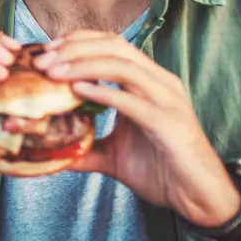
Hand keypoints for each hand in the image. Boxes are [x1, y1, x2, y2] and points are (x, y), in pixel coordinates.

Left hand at [35, 32, 240, 227]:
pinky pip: (132, 100)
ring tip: (53, 73)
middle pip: (114, 46)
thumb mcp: (112, 155)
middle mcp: (159, 83)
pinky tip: (78, 91)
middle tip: (41, 62)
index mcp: (147, 82)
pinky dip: (103, 91)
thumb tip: (46, 150)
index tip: (45, 52)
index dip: (77, 41)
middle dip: (73, 48)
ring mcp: (166, 100)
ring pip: (122, 65)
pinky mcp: (168, 122)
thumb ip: (83, 146)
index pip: (111, 44)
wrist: (199, 198)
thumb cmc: (161, 172)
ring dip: (82, 64)